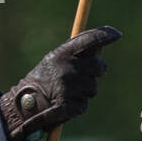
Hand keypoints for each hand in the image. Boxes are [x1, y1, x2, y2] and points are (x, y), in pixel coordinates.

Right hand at [0, 26, 120, 140]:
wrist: (24, 106)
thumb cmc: (41, 81)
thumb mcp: (53, 61)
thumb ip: (74, 54)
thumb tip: (100, 45)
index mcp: (62, 54)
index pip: (90, 40)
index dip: (106, 35)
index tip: (117, 34)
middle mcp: (68, 68)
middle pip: (99, 66)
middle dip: (96, 71)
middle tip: (85, 75)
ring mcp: (70, 87)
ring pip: (93, 88)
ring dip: (84, 92)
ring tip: (66, 93)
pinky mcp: (70, 105)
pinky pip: (84, 104)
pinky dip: (77, 106)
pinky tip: (64, 104)